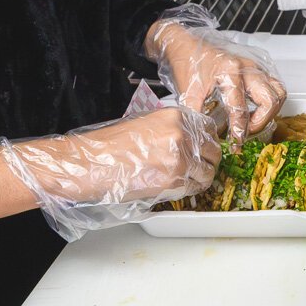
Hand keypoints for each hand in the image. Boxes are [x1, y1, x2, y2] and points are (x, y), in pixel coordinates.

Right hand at [0, 106, 219, 240]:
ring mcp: (180, 157)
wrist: (92, 162)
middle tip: (204, 167)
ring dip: (203, 178)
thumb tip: (190, 140)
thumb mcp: (146, 124)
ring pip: (207, 171)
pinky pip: (194, 186)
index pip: (209, 128)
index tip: (207, 149)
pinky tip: (183, 187)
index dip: (209, 141)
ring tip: (193, 180)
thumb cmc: (112, 145)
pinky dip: (192, 189)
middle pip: (213, 150)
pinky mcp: (174, 179)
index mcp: (176, 116)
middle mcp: (182, 134)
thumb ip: (171, 129)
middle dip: (210, 160)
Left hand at [145, 9, 286, 142]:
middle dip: (260, 122)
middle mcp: (247, 68)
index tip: (236, 143)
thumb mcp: (188, 92)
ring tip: (252, 123)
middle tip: (246, 133)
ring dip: (270, 112)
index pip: (241, 108)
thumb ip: (197, 116)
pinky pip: (275, 87)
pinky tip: (255, 112)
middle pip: (270, 100)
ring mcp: (255, 68)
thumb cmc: (188, 64)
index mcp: (229, 72)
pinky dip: (270, 102)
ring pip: (278, 93)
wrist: (187, 46)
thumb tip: (205, 137)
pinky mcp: (257, 70)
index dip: (240, 130)